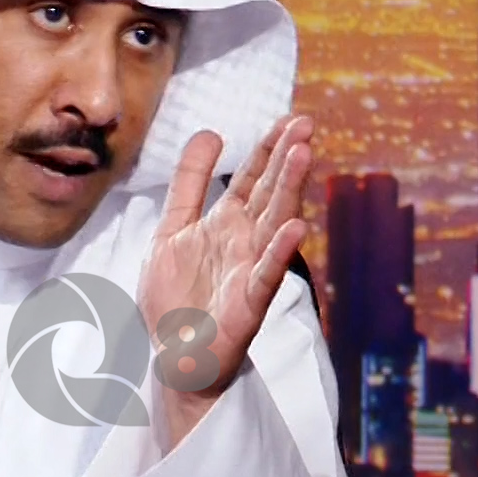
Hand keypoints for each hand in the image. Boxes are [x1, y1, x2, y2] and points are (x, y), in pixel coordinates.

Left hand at [137, 115, 312, 446]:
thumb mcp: (172, 229)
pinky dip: (281, 251)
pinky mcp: (247, 304)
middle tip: (305, 123)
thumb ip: (189, 183)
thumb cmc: (176, 297)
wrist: (172, 358)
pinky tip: (298, 227)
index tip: (289, 118)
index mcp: (226, 224)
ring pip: (275, 224)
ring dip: (291, 189)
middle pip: (270, 193)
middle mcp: (244, 242)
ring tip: (304, 155)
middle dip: (286, 158)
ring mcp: (249, 271)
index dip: (269, 148)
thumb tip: (210, 132)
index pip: (254, 178)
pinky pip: (267, 274)